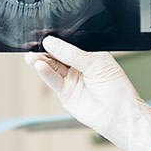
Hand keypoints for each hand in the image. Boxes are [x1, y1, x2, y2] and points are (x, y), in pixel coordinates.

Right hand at [24, 36, 150, 150]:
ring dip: (41, 61)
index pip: (70, 44)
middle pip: (58, 55)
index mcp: (90, 55)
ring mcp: (72, 79)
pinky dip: (45, 73)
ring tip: (31, 56)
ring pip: (52, 67)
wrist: (118, 115)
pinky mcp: (65, 93)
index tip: (45, 35)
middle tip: (34, 44)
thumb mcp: (95, 64)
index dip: (58, 40)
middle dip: (46, 50)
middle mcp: (80, 66)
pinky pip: (53, 80)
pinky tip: (39, 66)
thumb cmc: (117, 89)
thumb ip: (72, 54)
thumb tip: (52, 43)